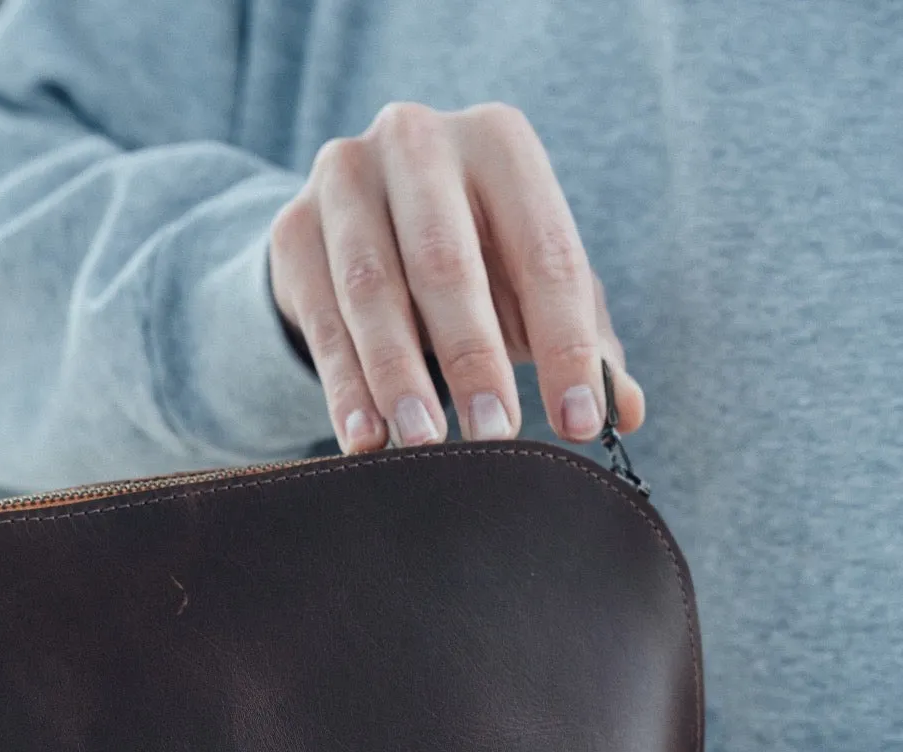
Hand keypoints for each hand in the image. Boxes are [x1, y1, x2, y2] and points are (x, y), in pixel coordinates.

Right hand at [268, 100, 645, 453]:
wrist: (356, 223)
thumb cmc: (469, 258)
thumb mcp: (527, 284)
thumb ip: (579, 340)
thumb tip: (625, 411)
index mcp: (499, 143)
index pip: (543, 253)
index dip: (565, 343)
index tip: (579, 422)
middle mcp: (417, 141)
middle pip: (445, 262)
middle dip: (472, 357)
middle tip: (495, 433)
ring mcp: (344, 180)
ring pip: (371, 290)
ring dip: (397, 376)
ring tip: (422, 444)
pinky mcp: (292, 229)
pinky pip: (321, 319)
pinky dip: (343, 387)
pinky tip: (364, 438)